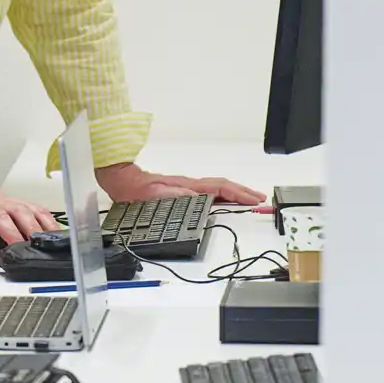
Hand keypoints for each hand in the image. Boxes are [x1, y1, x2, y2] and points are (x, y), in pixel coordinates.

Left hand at [96, 162, 265, 206]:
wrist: (124, 182)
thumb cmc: (139, 191)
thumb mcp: (158, 196)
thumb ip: (179, 196)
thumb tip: (200, 198)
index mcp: (190, 186)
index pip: (221, 188)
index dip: (239, 194)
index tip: (254, 200)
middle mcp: (192, 185)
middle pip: (224, 186)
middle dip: (243, 192)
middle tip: (259, 199)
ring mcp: (188, 187)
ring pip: (218, 188)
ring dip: (235, 193)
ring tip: (249, 199)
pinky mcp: (183, 191)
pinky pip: (210, 192)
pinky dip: (223, 195)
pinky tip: (225, 200)